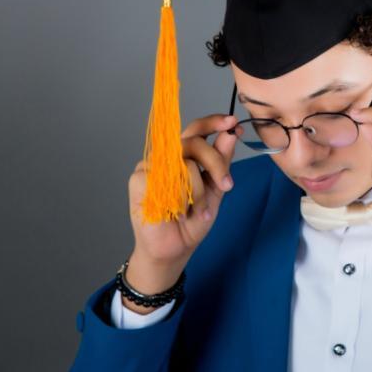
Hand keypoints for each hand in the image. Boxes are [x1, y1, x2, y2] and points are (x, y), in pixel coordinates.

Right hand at [128, 114, 240, 266]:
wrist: (176, 249)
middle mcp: (166, 157)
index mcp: (184, 156)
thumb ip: (222, 162)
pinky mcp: (138, 179)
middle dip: (216, 163)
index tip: (232, 123)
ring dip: (199, 191)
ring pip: (185, 162)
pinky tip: (177, 211)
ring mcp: (150, 166)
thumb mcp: (216, 189)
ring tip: (197, 209)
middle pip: (195, 142)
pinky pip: (169, 178)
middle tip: (227, 185)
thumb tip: (230, 133)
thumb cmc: (193, 220)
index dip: (213, 122)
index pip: (196, 129)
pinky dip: (180, 198)